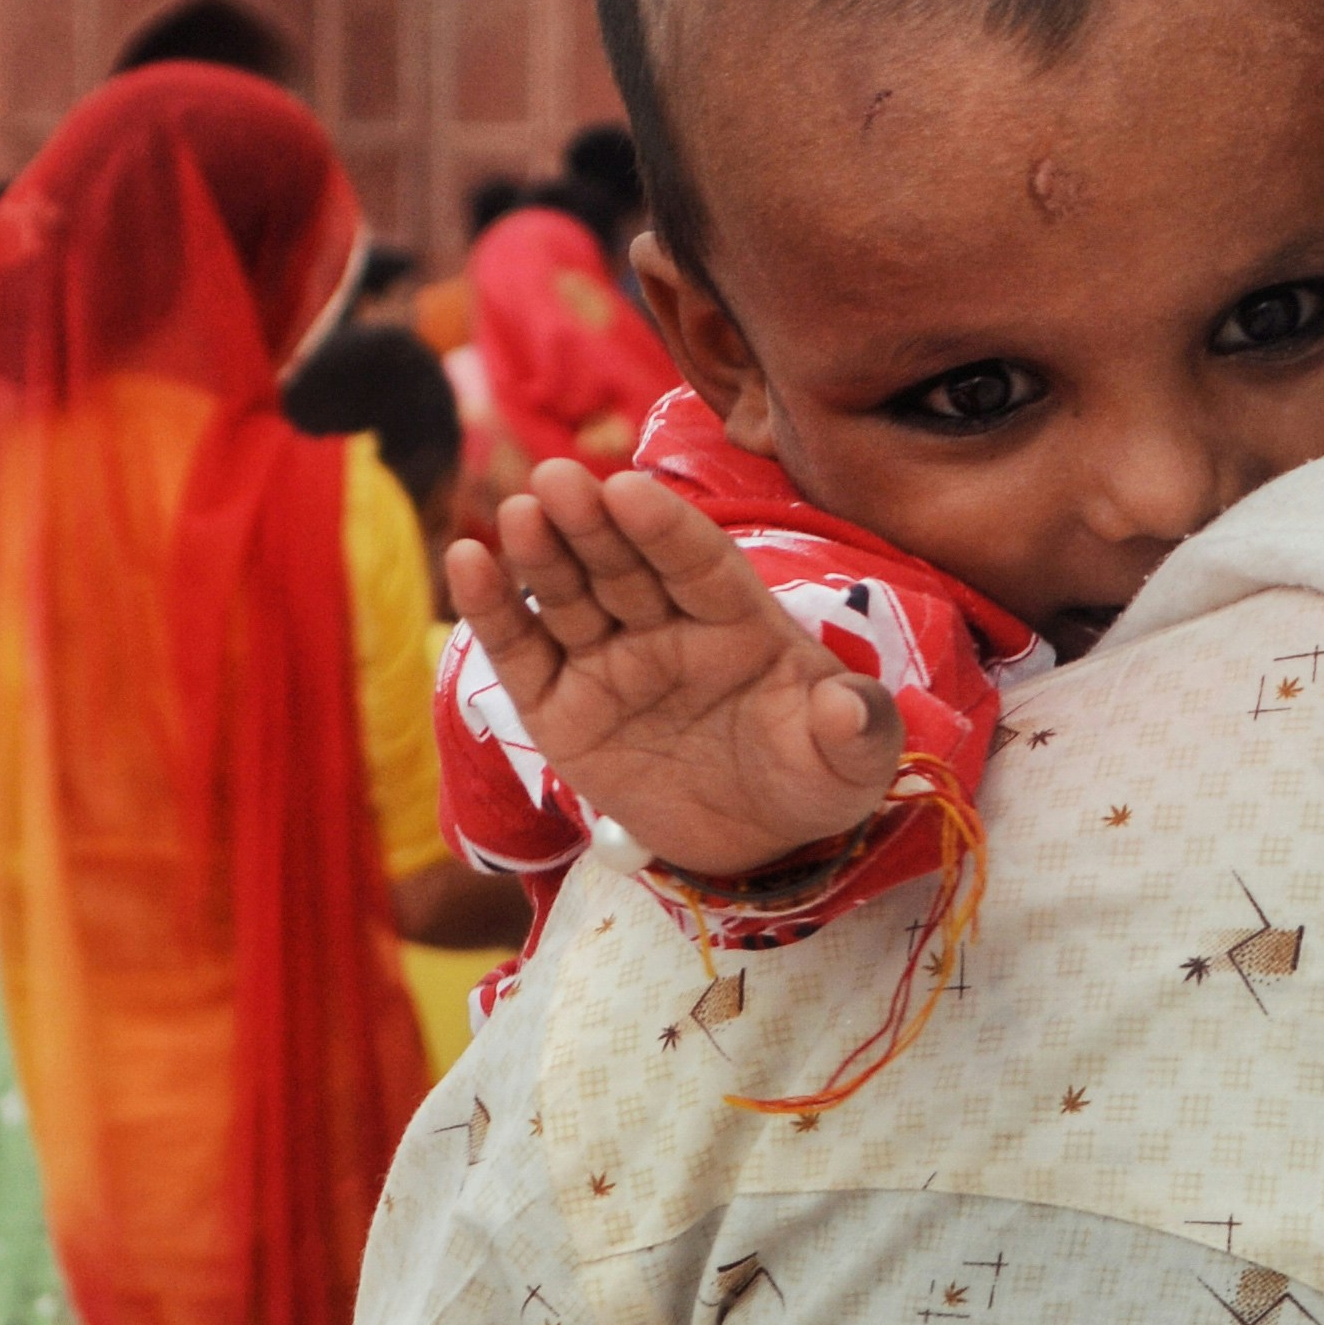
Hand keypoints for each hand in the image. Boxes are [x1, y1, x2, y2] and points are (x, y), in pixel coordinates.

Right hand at [446, 462, 905, 879]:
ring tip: (519, 513)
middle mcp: (669, 626)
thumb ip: (855, 730)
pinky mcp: (562, 707)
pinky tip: (468, 561)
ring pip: (570, 596)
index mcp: (740, 620)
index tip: (633, 490)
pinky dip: (493, 611)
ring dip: (542, 553)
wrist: (758, 844)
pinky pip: (523, 653)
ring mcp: (611, 661)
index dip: (667, 528)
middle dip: (593, 523)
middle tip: (559, 480)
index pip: (699, 562)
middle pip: (626, 565)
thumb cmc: (810, 779)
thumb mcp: (849, 764)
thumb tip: (852, 708)